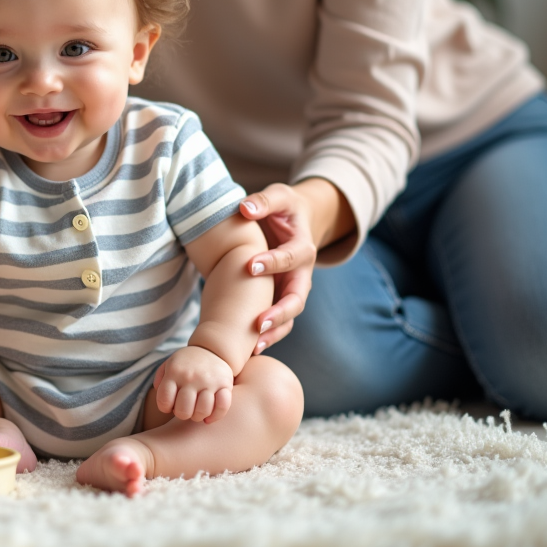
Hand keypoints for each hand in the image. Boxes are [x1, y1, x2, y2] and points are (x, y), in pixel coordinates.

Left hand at [152, 346, 234, 423]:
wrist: (212, 349)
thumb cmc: (186, 363)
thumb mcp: (169, 364)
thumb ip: (160, 380)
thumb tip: (163, 400)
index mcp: (174, 372)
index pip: (164, 400)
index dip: (165, 408)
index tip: (170, 405)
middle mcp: (191, 377)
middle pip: (184, 410)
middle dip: (182, 414)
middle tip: (185, 409)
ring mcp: (209, 381)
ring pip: (203, 411)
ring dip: (198, 417)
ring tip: (197, 412)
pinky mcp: (225, 384)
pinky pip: (223, 406)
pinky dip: (216, 416)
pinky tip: (209, 416)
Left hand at [239, 179, 351, 353]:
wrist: (293, 223)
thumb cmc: (282, 209)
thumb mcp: (278, 197)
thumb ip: (264, 201)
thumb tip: (245, 208)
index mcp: (302, 247)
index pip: (290, 257)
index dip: (272, 262)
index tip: (250, 266)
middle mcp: (301, 275)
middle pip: (297, 298)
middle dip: (279, 312)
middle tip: (258, 322)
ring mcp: (292, 291)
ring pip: (289, 318)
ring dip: (274, 332)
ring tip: (254, 346)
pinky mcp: (280, 300)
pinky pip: (278, 324)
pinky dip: (267, 337)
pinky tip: (249, 350)